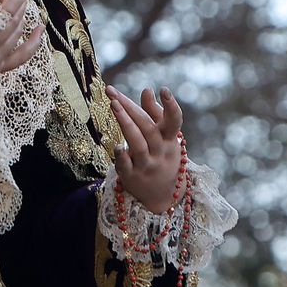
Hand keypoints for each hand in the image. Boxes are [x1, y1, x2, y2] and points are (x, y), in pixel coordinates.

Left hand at [109, 86, 183, 214]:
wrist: (162, 196)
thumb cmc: (161, 156)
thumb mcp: (164, 137)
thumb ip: (154, 113)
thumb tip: (146, 89)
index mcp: (169, 139)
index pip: (174, 122)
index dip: (171, 106)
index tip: (165, 90)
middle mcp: (160, 152)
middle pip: (148, 128)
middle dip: (131, 108)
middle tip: (112, 93)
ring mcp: (146, 165)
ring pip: (138, 144)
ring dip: (125, 124)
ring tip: (113, 105)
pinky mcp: (131, 177)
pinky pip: (126, 166)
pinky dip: (122, 155)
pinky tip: (116, 145)